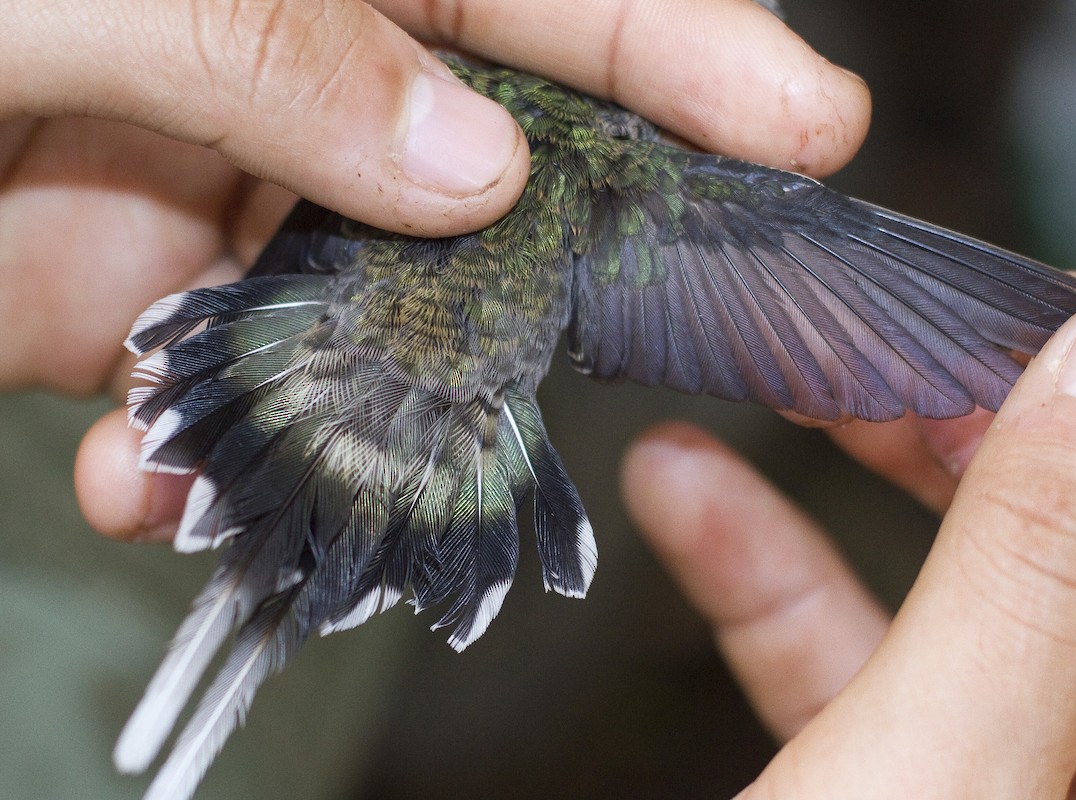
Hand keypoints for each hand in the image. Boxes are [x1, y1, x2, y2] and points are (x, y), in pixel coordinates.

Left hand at [34, 0, 868, 537]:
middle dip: (543, 261)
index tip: (811, 125)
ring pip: (369, 305)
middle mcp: (289, 63)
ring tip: (308, 462)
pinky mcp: (139, 299)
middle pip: (489, 155)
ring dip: (348, 400)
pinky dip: (203, 453)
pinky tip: (141, 484)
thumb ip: (274, 41)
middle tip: (603, 342)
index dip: (690, 47)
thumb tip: (472, 159)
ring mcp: (223, 187)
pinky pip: (235, 383)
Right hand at [624, 289, 1075, 797]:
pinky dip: (779, 581)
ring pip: (986, 605)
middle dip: (990, 434)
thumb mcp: (925, 779)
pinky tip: (691, 494)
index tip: (1062, 322)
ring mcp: (1016, 797)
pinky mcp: (903, 796)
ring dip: (865, 486)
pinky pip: (868, 669)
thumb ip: (1035, 579)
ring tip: (781, 382)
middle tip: (899, 342)